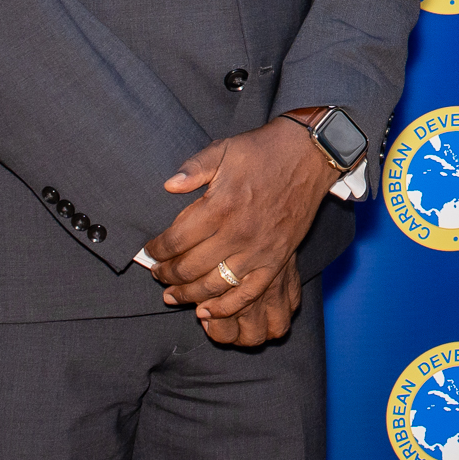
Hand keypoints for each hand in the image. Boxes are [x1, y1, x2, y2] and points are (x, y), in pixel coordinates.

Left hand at [141, 119, 335, 329]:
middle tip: (157, 274)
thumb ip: (193, 168)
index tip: (149, 252)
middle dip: (167, 275)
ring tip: (172, 294)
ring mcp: (259, 251)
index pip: (176, 240)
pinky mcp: (276, 260)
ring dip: (187, 295)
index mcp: (220, 206)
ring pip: (213, 285)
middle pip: (190, 267)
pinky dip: (225, 307)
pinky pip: (247, 294)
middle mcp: (238, 233)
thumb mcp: (223, 149)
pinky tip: (206, 310)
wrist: (309, 155)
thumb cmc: (263, 151)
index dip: (157, 251)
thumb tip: (168, 185)